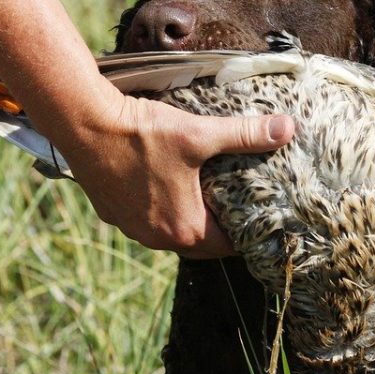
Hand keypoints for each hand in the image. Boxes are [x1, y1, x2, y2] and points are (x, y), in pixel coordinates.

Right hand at [52, 92, 294, 258]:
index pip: (227, 247)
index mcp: (185, 228)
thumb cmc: (144, 135)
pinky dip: (156, 208)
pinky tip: (162, 182)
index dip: (245, 234)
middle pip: (198, 244)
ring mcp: (130, 228)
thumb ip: (246, 135)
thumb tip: (288, 129)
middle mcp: (156, 238)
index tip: (258, 219)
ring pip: (168, 232)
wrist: (86, 126)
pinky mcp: (111, 213)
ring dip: (185, 219)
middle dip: (217, 230)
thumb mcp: (201, 134)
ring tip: (201, 195)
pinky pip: (143, 219)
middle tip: (235, 207)